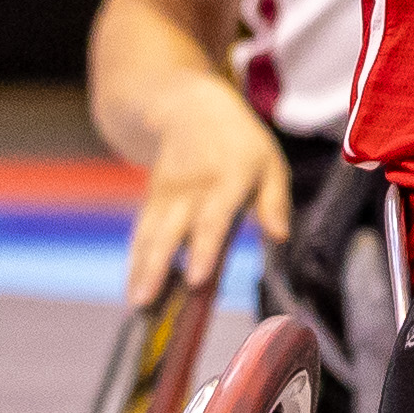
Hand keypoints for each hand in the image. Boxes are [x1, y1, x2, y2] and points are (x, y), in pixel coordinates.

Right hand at [125, 76, 291, 307]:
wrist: (190, 107)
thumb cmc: (240, 143)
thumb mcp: (269, 163)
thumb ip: (275, 202)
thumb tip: (280, 237)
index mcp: (227, 179)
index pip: (213, 219)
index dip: (203, 249)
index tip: (195, 280)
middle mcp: (192, 188)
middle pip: (171, 230)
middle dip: (158, 267)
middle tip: (147, 302)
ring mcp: (167, 194)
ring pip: (150, 234)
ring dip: (140, 269)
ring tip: (137, 304)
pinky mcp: (151, 199)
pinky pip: (141, 232)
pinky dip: (135, 260)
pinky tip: (132, 289)